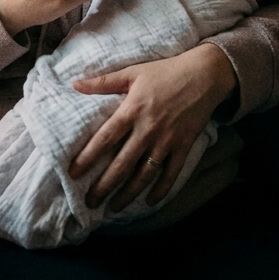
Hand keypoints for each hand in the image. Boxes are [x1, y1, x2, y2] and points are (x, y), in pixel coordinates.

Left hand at [68, 43, 235, 209]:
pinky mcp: (184, 146)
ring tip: (113, 207)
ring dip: (128, 194)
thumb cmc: (165, 72)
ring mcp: (167, 140)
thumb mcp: (132, 72)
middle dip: (104, 186)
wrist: (205, 75)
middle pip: (122, 164)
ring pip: (144, 175)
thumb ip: (103, 82)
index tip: (73, 173)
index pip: (105, 138)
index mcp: (132, 110)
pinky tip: (150, 202)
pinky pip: (171, 173)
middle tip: (90, 202)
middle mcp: (148, 129)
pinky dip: (161, 190)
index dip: (88, 157)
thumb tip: (75, 84)